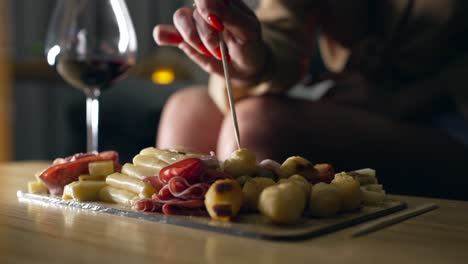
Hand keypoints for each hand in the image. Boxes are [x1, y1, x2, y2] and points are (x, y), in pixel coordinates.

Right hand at [153, 0, 268, 85]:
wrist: (244, 66)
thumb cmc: (249, 44)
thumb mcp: (248, 30)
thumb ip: (230, 15)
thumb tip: (207, 5)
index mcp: (222, 0)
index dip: (206, 6)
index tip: (218, 24)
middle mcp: (205, 8)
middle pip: (195, 11)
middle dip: (207, 35)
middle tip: (220, 51)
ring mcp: (193, 23)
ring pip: (180, 19)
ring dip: (193, 39)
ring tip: (209, 52)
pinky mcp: (184, 39)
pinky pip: (164, 32)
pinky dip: (163, 35)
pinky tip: (170, 40)